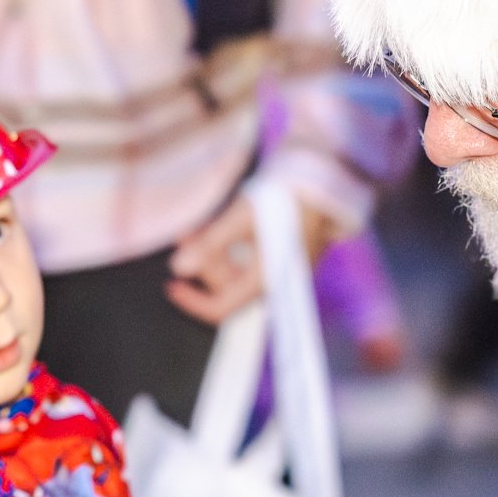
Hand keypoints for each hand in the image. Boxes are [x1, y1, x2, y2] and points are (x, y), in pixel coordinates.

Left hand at [166, 194, 340, 325]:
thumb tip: (178, 267)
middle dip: (203, 262)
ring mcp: (276, 270)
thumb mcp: (243, 218)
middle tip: (185, 233)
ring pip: (233, 271)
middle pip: (225, 286)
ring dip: (213, 251)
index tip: (171, 287)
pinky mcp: (280, 257)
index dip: (193, 302)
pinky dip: (229, 247)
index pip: (221, 309)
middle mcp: (271, 282)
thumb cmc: (288, 200)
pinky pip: (246, 260)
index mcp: (264, 281)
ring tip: (197, 227)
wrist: (326, 186)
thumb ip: (210, 244)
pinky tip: (219, 227)